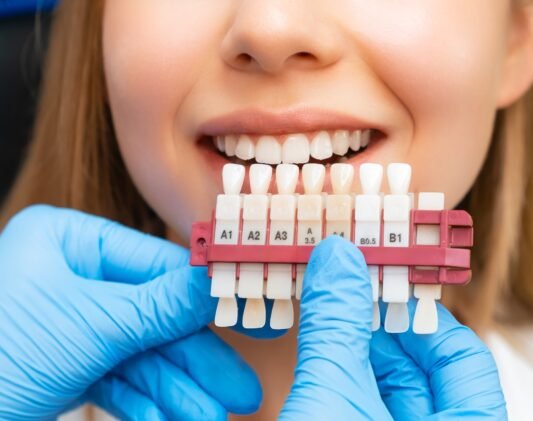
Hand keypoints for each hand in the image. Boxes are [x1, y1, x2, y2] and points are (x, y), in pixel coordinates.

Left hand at [0, 206, 260, 419]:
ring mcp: (71, 318)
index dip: (202, 293)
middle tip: (239, 387)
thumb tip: (220, 282)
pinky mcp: (67, 360)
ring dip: (177, 388)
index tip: (246, 313)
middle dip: (196, 357)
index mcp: (69, 239)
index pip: (156, 262)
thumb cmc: (0, 354)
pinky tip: (172, 417)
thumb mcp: (91, 325)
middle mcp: (72, 272)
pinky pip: (118, 376)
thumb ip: (162, 305)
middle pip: (153, 314)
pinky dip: (146, 399)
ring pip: (140, 352)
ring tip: (210, 416)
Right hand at [280, 236, 505, 419]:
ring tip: (328, 319)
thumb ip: (334, 324)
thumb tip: (337, 256)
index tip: (383, 284)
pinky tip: (323, 357)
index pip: (462, 356)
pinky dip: (349, 381)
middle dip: (379, 329)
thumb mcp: (329, 396)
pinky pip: (370, 408)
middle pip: (425, 371)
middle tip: (346, 294)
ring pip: (393, 392)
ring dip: (358, 354)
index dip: (418, 312)